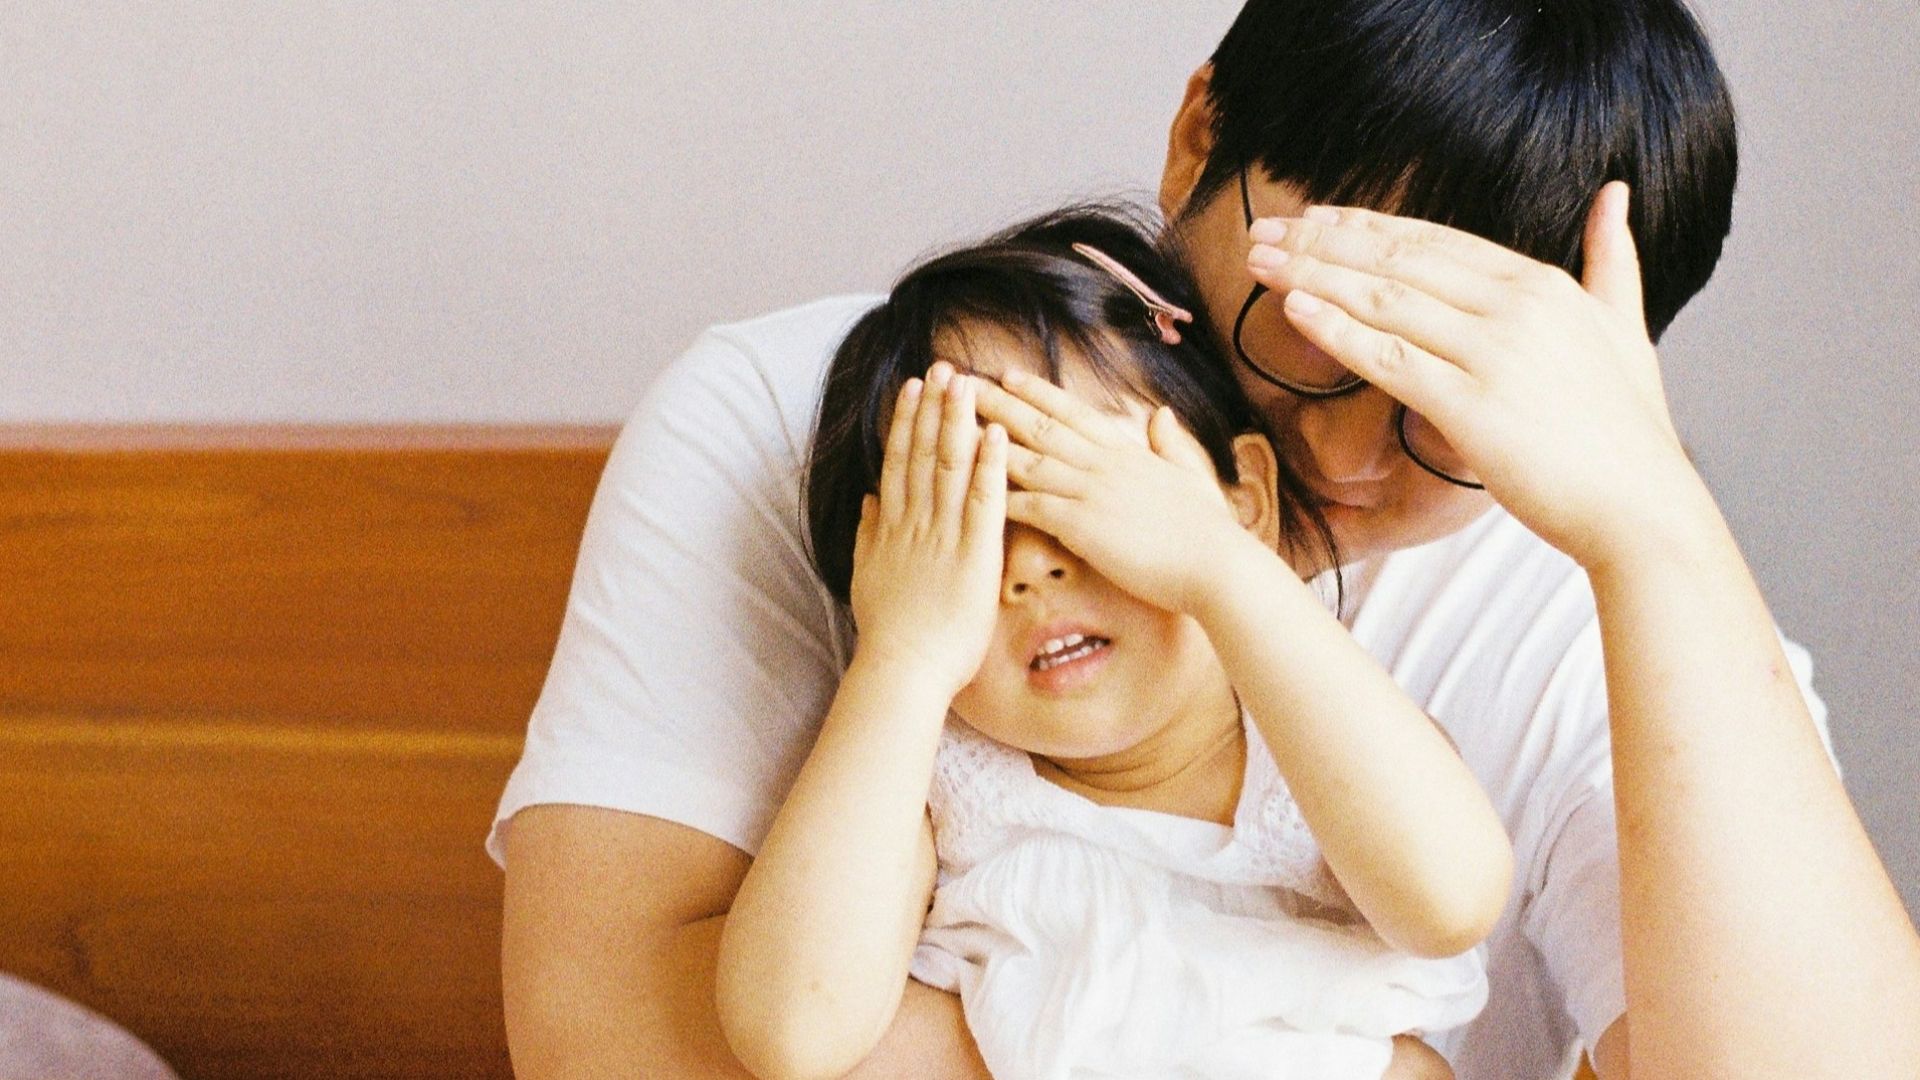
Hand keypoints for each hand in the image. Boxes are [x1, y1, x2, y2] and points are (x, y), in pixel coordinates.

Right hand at [850, 364, 1007, 696]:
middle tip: (943, 366)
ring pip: (949, 467)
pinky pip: (982, 502)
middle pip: (923, 453)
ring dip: (958, 421)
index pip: (900, 462)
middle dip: (933, 407)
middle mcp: (915, 523)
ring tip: (967, 382)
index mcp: (893, 527)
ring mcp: (943, 536)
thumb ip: (869, 535)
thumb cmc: (890, 633)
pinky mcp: (974, 556)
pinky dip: (988, 466)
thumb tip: (870, 501)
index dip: (906, 421)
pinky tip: (995, 434)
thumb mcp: (867, 576)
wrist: (902, 669)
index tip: (912, 387)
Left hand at [973, 370, 1253, 614]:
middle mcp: (1103, 463)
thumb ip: (1171, 445)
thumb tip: (1163, 415)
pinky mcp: (1083, 525)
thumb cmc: (1209, 532)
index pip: (1073, 413)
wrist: (1218, 566)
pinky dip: (1001, 494)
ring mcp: (1091, 492)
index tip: (1008, 374)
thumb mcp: (1192, 476)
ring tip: (952, 424)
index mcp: (1127, 452)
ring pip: (1028, 458)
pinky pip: (1032, 505)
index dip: (1038, 392)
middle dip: (998, 402)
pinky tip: (970, 487)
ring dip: (987, 440)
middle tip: (961, 383)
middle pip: (1040, 425)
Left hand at [1247, 182, 1709, 568]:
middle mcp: (1517, 306)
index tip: (1315, 218)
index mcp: (1543, 284)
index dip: (1367, 226)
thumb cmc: (1626, 431)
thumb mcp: (1625, 327)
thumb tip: (1615, 194)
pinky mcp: (1471, 406)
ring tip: (1260, 262)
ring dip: (1313, 275)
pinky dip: (1336, 329)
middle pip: (1398, 260)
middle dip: (1323, 242)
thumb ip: (1612, 259)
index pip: (1435, 240)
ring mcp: (1494, 353)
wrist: (1642, 507)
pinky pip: (1388, 358)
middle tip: (1265, 231)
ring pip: (1383, 300)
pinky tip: (1293, 309)